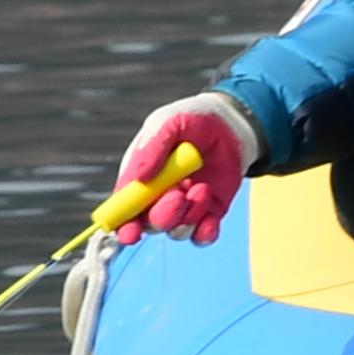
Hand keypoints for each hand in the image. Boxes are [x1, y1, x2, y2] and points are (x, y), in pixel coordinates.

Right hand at [114, 93, 258, 245]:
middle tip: (178, 196)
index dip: (123, 225)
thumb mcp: (168, 123)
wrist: (230, 123)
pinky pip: (203, 235)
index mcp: (139, 179)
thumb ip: (153, 147)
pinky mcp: (210, 212)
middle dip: (162, 216)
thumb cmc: (191, 120)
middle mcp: (158, 198)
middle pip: (151, 224)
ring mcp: (185, 207)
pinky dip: (206, 232)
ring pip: (178, 230)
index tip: (129, 233)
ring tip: (202, 188)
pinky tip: (211, 219)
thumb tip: (140, 178)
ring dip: (188, 216)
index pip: (124, 210)